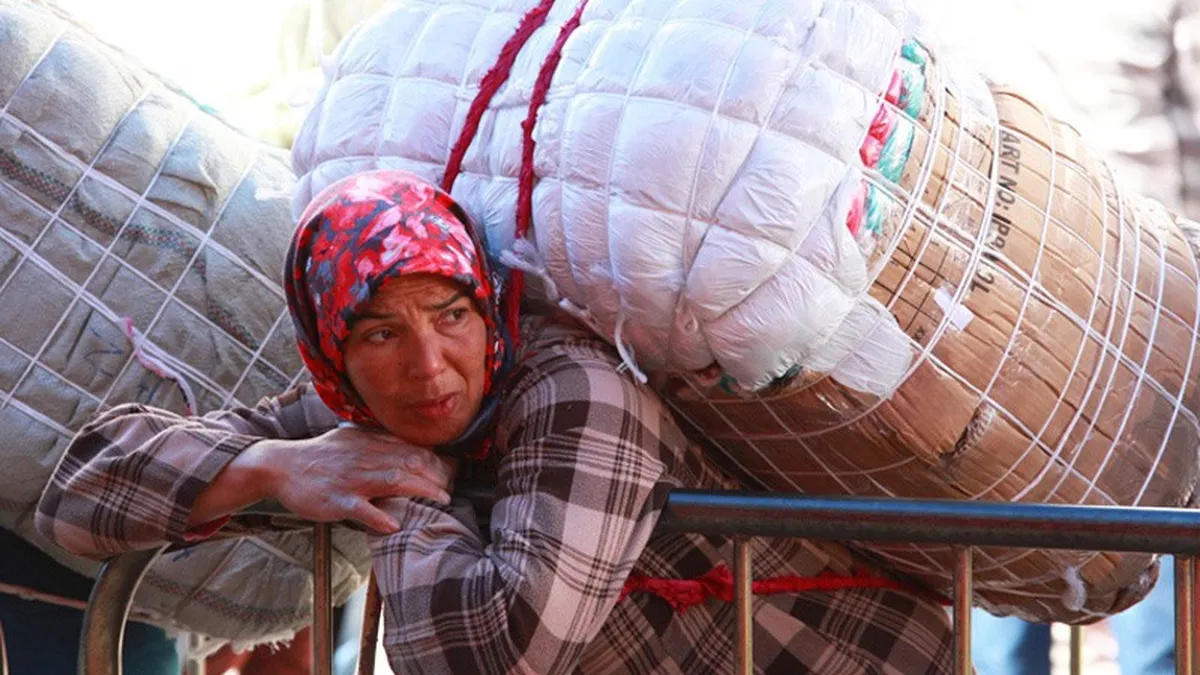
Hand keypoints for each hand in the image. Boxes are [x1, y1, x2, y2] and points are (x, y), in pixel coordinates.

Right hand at [246, 426, 456, 533]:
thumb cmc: (320, 456)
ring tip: (441, 500)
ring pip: (392, 480)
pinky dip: (378, 517)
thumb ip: (381, 442)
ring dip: (421, 489)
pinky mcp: (336, 500)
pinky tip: (394, 525)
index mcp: (370, 442)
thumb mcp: (352, 439)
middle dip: (437, 475)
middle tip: (453, 489)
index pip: (413, 448)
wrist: (280, 466)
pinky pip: (359, 508)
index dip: (438, 459)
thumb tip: (412, 447)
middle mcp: (365, 457)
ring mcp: (351, 479)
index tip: (454, 470)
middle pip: (410, 462)